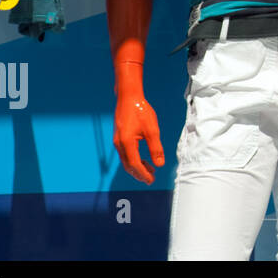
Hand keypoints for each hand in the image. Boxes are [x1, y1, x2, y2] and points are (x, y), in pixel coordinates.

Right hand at [113, 66, 164, 183]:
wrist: (128, 97)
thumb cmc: (141, 111)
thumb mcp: (152, 130)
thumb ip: (156, 148)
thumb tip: (160, 164)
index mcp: (126, 143)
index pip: (135, 165)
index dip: (143, 174)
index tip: (151, 180)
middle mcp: (119, 144)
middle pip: (128, 166)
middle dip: (139, 174)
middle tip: (151, 179)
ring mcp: (118, 141)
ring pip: (126, 160)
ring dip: (137, 168)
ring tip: (150, 170)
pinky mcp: (119, 137)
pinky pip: (126, 154)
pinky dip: (134, 160)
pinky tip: (144, 159)